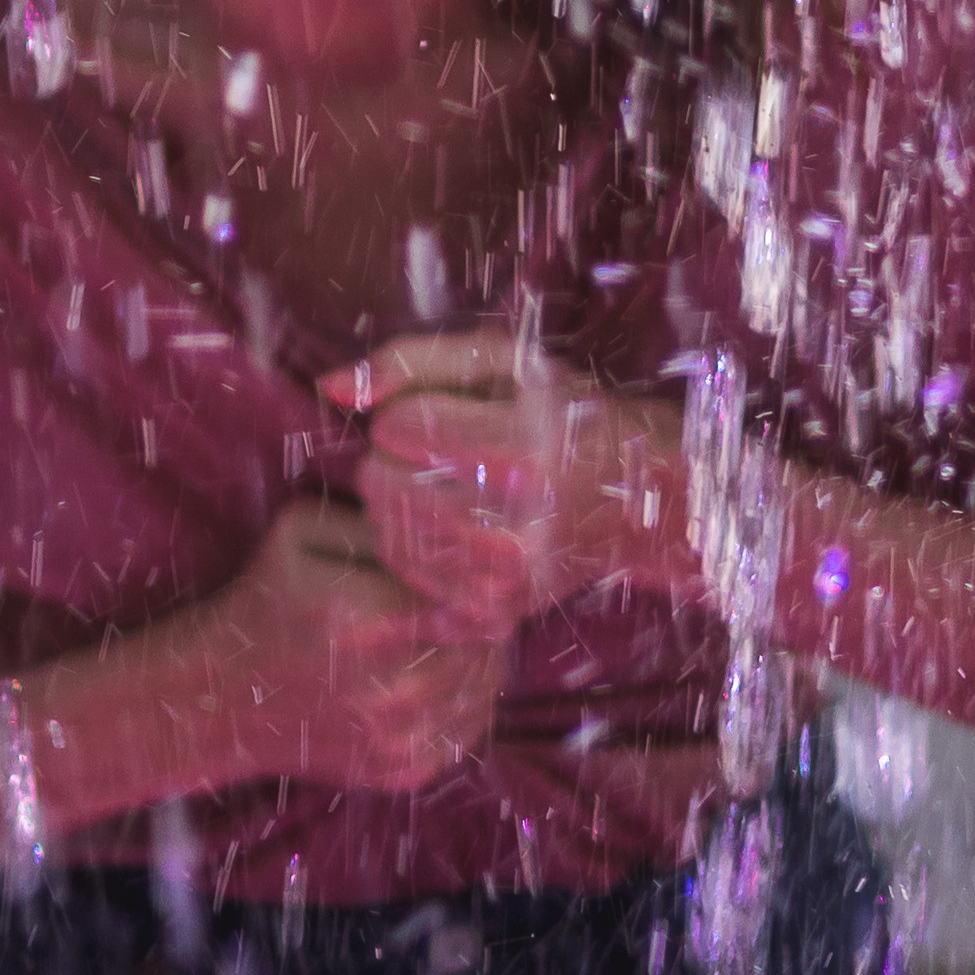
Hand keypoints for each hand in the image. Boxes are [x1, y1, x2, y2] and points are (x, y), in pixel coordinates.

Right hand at [181, 490, 508, 795]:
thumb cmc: (265, 602)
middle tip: (465, 599)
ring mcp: (395, 740)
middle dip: (485, 618)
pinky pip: (468, 731)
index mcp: (366, 620)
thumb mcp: (299, 534)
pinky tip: (443, 677)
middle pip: (485, 644)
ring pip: (485, 688)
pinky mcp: (400, 772)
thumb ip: (378, 523)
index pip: (471, 596)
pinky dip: (469, 702)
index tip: (469, 567)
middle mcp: (386, 689)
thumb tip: (451, 528)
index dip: (479, 578)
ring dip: (483, 658)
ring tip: (453, 635)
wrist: (219, 697)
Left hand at [321, 327, 682, 627]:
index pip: (396, 427)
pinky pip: (409, 578)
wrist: (645, 500)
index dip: (406, 413)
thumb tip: (328, 387)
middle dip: (394, 461)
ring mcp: (508, 579)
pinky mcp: (500, 612)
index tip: (444, 414)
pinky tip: (450, 529)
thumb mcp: (503, 364)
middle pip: (383, 484)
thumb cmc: (566, 415)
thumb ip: (411, 361)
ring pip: (388, 534)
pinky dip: (414, 551)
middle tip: (439, 453)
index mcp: (524, 450)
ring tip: (445, 487)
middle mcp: (518, 524)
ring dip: (399, 505)